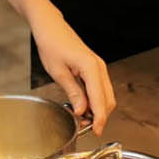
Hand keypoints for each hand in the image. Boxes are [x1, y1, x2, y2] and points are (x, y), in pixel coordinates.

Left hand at [31, 7, 115, 135]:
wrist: (50, 27)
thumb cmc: (51, 44)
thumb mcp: (58, 72)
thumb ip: (73, 92)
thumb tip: (81, 110)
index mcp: (91, 67)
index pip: (99, 99)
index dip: (99, 118)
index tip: (97, 131)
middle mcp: (99, 67)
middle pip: (108, 99)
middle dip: (100, 116)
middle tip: (84, 127)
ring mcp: (98, 67)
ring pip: (106, 95)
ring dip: (97, 109)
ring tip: (82, 118)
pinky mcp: (94, 67)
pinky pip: (100, 88)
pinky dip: (95, 100)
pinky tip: (83, 106)